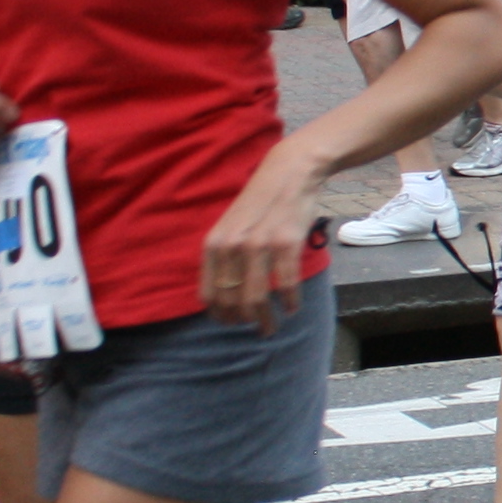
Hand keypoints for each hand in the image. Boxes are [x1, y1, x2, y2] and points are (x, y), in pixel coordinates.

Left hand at [199, 147, 322, 331]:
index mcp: (214, 245)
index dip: (220, 315)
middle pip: (233, 301)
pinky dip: (289, 301)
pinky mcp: (285, 243)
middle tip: (258, 329)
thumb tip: (227, 293)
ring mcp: (258, 245)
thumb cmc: (260, 202)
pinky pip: (286, 284)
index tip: (233, 323)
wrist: (288, 173)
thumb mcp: (231, 227)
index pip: (209, 294)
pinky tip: (292, 307)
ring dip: (266, 320)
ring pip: (257, 297)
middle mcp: (231, 247)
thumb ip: (225, 257)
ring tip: (272, 328)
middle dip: (244, 321)